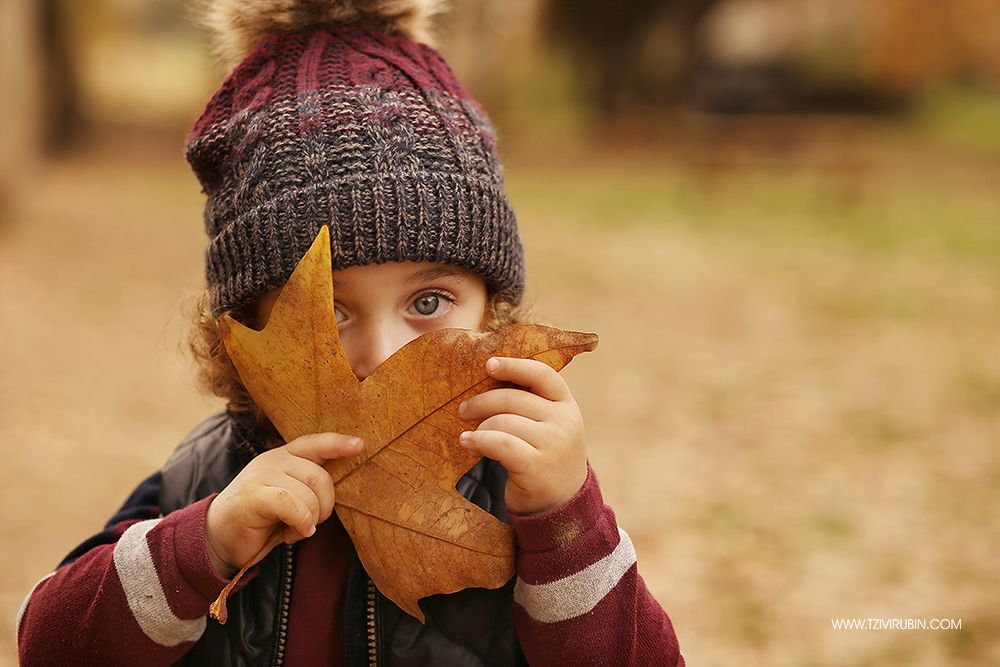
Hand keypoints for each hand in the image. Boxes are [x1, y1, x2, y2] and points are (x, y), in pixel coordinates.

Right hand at [205, 432, 362, 577]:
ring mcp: (261, 475)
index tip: (361, 446)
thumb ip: (309, 486)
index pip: (315, 443)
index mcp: (285, 456)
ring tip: (293, 530)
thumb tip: (342, 484)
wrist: (218, 537)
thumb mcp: (289, 497)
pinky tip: (290, 534)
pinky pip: (291, 505)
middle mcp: (273, 460)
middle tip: (310, 523)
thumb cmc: (261, 519)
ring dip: (309, 520)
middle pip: (320, 477)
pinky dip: (300, 523)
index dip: (339, 444)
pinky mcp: (252, 495)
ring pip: (308, 494)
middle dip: (324, 506)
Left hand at [458, 356, 587, 514]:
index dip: (514, 366)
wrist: (562, 505)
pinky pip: (500, 444)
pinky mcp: (537, 466)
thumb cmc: (545, 458)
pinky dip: (478, 441)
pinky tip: (467, 443)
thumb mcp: (548, 426)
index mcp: (567, 405)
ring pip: (502, 421)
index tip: (489, 364)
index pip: (542, 374)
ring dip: (479, 428)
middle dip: (482, 402)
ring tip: (469, 438)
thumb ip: (530, 404)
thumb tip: (489, 380)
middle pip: (513, 398)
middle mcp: (565, 421)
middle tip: (464, 410)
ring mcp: (554, 444)